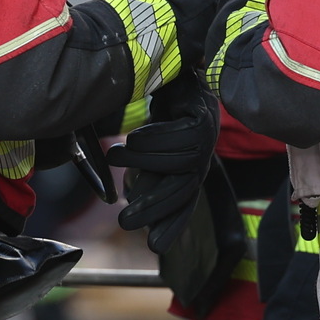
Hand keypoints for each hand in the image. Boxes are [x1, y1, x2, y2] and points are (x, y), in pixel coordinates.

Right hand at [111, 98, 219, 248]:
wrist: (177, 71)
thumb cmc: (161, 112)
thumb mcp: (149, 148)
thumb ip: (145, 172)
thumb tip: (130, 199)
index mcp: (190, 166)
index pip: (183, 202)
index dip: (172, 224)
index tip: (156, 248)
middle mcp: (201, 155)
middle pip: (183, 188)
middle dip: (156, 208)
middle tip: (124, 223)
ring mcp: (206, 134)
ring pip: (181, 159)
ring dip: (144, 162)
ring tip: (113, 158)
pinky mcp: (204, 112)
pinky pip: (182, 133)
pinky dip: (155, 139)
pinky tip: (133, 139)